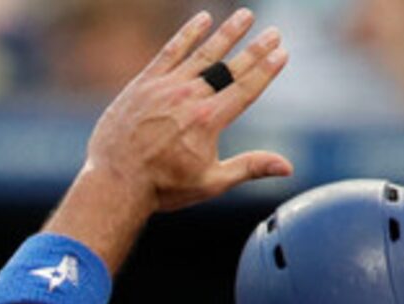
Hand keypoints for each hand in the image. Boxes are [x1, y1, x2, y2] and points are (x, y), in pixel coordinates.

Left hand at [82, 9, 291, 219]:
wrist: (115, 181)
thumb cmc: (163, 187)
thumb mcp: (211, 182)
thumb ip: (250, 167)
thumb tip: (287, 167)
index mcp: (209, 121)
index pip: (245, 88)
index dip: (266, 70)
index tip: (281, 53)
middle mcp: (190, 98)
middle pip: (229, 68)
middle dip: (254, 49)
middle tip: (274, 33)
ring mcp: (166, 86)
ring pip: (203, 54)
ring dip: (227, 33)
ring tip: (246, 16)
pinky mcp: (144, 82)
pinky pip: (170, 52)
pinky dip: (188, 35)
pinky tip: (203, 18)